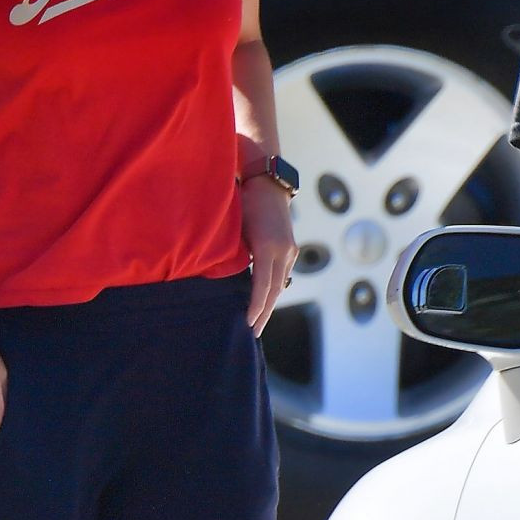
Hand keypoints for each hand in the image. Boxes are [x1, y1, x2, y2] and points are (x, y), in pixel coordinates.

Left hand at [240, 178, 297, 335]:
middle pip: (274, 291)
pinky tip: (264, 303)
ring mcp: (290, 251)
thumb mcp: (236, 227)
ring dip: (269, 305)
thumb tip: (228, 279)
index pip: (262, 285)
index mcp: (268, 246)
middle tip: (252, 334)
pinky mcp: (291, 250)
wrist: (268, 184)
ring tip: (258, 324)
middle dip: (263, 314)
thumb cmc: (244, 202)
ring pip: (279, 286)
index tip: (247, 324)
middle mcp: (283, 251)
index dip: (255, 307)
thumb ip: (235, 253)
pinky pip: (281, 276)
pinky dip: (272, 292)